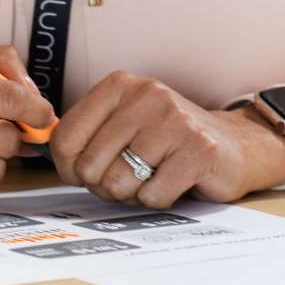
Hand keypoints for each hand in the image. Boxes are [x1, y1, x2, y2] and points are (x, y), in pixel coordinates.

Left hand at [48, 71, 284, 207]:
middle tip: (124, 181)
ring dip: (130, 194)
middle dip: (102, 185)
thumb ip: (86, 135)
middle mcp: (145, 95)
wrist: (235, 146)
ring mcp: (174, 121)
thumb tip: (49, 155)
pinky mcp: (198, 151)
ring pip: (119, 183)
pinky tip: (172, 183)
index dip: (68, 168)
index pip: (65, 138)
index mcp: (118, 85)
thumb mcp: (123, 123)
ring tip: (149, 179)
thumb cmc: (167, 141)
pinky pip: (152, 195)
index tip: (80, 175)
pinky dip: (157, 199)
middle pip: (89, 165)